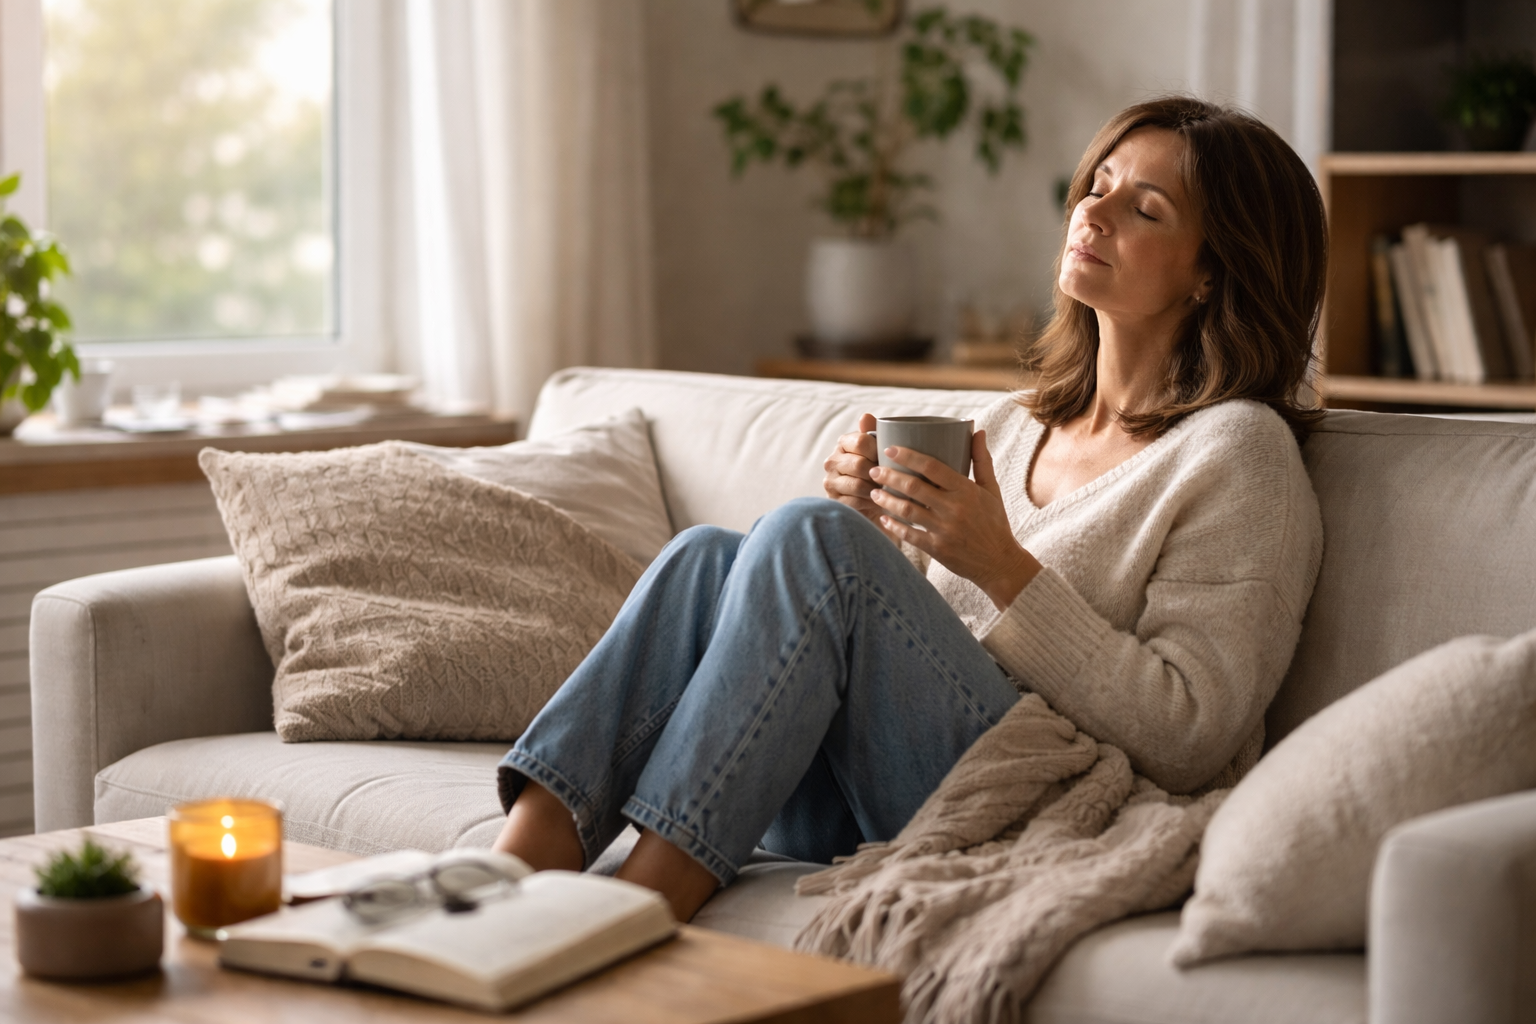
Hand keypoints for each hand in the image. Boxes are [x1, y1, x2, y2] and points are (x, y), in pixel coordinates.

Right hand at [822, 413, 887, 528]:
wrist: (874, 499)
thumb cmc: (878, 469)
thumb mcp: (879, 450)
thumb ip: (874, 431)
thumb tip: (865, 416)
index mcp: (843, 443)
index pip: (861, 441)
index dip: (879, 451)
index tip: (890, 458)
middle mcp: (832, 461)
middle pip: (859, 464)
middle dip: (878, 473)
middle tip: (892, 478)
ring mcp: (831, 482)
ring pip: (858, 485)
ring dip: (876, 489)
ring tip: (887, 490)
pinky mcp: (835, 501)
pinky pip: (855, 502)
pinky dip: (871, 503)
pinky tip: (880, 501)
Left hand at [870, 429, 1041, 609]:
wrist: (1000, 562)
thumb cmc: (994, 522)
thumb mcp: (991, 489)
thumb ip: (981, 460)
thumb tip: (977, 431)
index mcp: (966, 490)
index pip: (932, 467)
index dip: (908, 456)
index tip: (890, 449)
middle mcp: (954, 509)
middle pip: (914, 487)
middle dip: (889, 476)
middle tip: (874, 469)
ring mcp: (945, 530)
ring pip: (907, 511)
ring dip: (887, 500)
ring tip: (873, 492)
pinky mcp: (938, 549)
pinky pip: (910, 535)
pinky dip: (893, 526)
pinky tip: (882, 518)